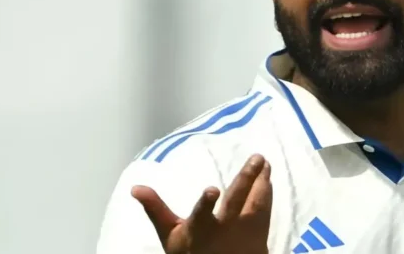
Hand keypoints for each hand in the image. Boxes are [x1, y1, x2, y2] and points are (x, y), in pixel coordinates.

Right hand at [132, 154, 271, 253]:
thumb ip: (156, 209)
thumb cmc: (190, 252)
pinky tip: (268, 178)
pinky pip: (266, 211)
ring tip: (264, 162)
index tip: (212, 189)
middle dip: (247, 179)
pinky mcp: (259, 236)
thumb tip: (136, 187)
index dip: (206, 203)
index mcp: (199, 229)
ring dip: (262, 181)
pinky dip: (267, 193)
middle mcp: (224, 229)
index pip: (201, 214)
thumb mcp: (169, 234)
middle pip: (236, 202)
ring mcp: (243, 233)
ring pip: (256, 204)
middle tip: (258, 158)